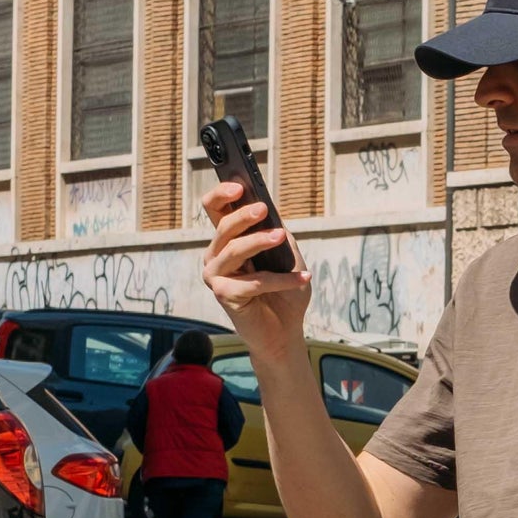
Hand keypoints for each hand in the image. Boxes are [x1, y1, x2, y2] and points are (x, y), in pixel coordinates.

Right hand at [199, 181, 310, 352]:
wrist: (284, 331)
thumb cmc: (284, 293)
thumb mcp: (287, 257)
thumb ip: (277, 235)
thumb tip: (273, 218)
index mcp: (227, 240)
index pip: (215, 209)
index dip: (222, 194)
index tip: (239, 185)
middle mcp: (216, 256)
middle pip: (223, 227)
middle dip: (243, 216)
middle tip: (262, 208)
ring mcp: (216, 276)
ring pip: (234, 251)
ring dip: (260, 241)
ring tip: (281, 236)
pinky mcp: (224, 296)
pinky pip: (253, 282)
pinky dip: (281, 280)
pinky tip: (302, 278)